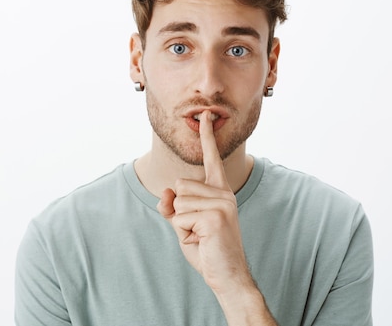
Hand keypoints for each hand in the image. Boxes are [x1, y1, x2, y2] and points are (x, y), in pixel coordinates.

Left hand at [156, 111, 251, 292]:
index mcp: (219, 191)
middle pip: (179, 186)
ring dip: (181, 224)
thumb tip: (164, 192)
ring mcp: (222, 203)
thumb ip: (172, 207)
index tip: (205, 115)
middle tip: (198, 230)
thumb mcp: (183, 225)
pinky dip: (184, 233)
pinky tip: (202, 241)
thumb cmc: (207, 249)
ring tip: (201, 236)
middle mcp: (223, 193)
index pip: (211, 160)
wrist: (226, 276)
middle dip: (179, 211)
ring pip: (177, 202)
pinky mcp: (216, 215)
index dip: (207, 137)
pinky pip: (180, 217)